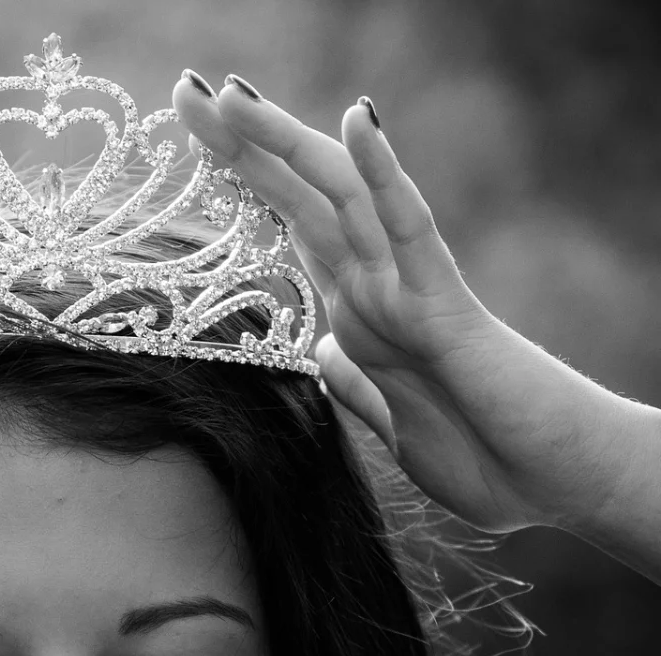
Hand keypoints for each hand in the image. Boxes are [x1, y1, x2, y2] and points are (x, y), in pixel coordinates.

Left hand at [172, 71, 656, 536]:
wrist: (548, 485)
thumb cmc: (477, 453)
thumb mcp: (385, 419)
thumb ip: (351, 379)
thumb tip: (321, 350)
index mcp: (354, 306)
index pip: (287, 220)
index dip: (241, 174)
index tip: (191, 129)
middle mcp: (372, 282)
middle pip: (297, 193)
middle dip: (240, 143)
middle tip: (186, 91)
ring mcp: (405, 284)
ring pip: (340, 196)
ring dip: (286, 143)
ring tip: (234, 96)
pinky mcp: (444, 301)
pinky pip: (411, 226)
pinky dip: (385, 174)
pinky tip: (359, 122)